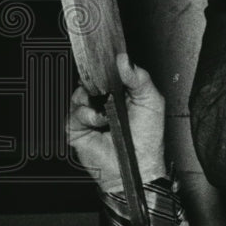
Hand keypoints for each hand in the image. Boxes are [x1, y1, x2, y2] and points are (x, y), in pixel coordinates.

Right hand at [67, 53, 165, 193]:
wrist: (138, 164)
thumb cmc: (147, 138)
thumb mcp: (151, 101)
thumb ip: (139, 78)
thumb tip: (124, 60)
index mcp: (120, 93)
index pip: (107, 72)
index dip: (106, 66)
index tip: (109, 62)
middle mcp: (103, 102)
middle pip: (90, 80)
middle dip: (97, 82)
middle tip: (108, 89)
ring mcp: (89, 114)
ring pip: (78, 94)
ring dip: (92, 100)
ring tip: (107, 113)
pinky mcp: (77, 128)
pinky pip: (74, 112)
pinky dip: (86, 115)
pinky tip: (99, 122)